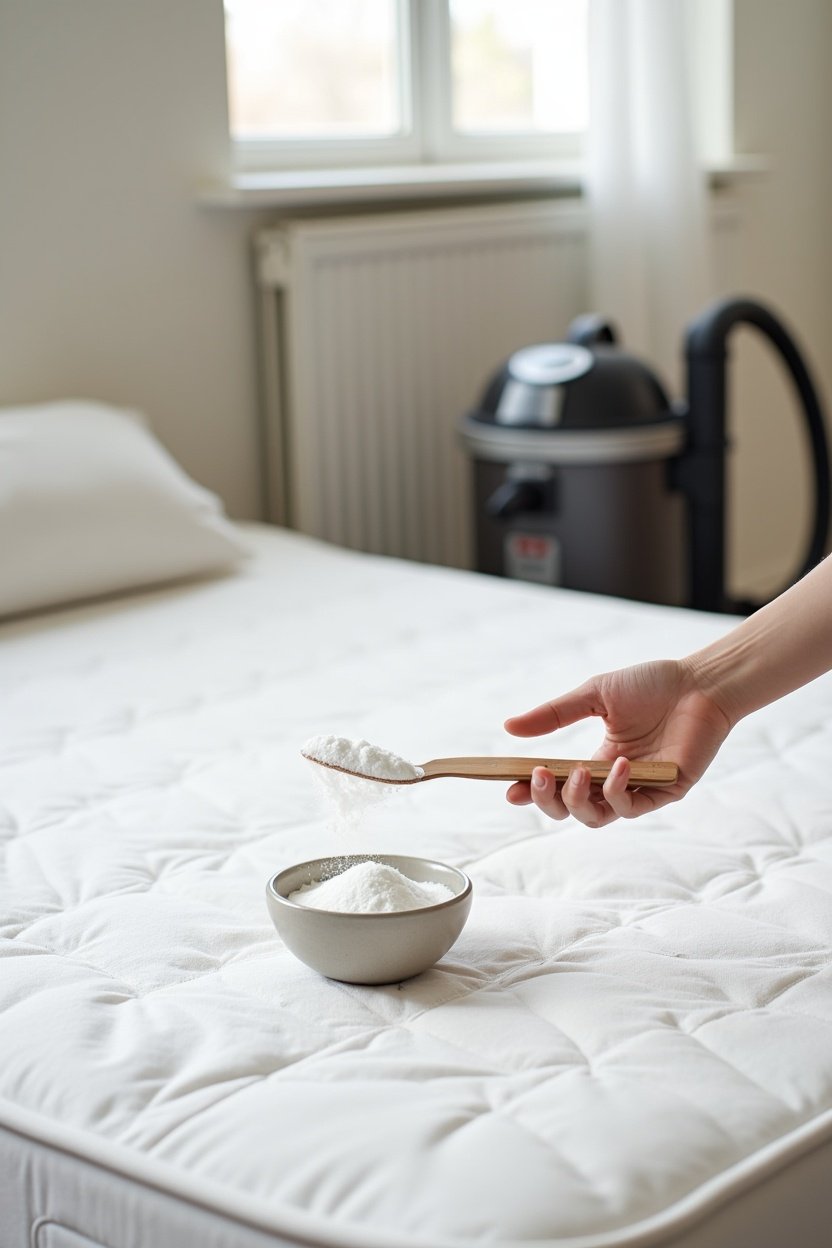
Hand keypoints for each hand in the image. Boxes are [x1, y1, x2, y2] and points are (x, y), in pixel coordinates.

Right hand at [504, 658, 732, 826]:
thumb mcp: (594, 695)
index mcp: (597, 760)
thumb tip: (508, 727)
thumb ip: (554, 714)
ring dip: (578, 799)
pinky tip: (620, 764)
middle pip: (570, 809)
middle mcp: (614, 780)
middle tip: (538, 774)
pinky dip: (618, 790)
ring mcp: (639, 789)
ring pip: (595, 817)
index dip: (532, 791)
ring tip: (577, 771)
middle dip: (547, 798)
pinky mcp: (665, 792)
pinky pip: (632, 806)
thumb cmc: (651, 685)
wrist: (699, 682)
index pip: (558, 786)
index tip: (509, 787)